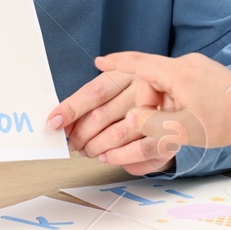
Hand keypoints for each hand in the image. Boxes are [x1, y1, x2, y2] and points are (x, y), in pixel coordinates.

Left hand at [47, 71, 176, 175]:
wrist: (177, 98)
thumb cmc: (135, 95)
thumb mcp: (115, 88)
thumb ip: (90, 101)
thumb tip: (60, 121)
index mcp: (127, 73)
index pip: (93, 92)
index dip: (71, 109)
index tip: (54, 122)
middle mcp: (143, 89)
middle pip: (102, 115)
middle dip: (80, 134)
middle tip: (72, 143)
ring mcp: (158, 111)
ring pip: (117, 134)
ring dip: (95, 147)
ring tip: (86, 150)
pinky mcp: (168, 133)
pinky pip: (138, 151)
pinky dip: (117, 157)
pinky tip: (106, 156)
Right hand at [91, 51, 230, 156]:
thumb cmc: (227, 123)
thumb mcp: (183, 130)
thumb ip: (151, 124)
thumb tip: (131, 118)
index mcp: (179, 73)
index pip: (140, 63)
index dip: (116, 63)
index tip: (98, 62)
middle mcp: (187, 64)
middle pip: (151, 79)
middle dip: (146, 103)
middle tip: (157, 125)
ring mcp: (198, 68)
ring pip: (165, 85)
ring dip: (162, 106)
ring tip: (177, 125)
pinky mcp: (206, 75)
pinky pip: (179, 85)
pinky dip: (173, 102)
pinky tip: (184, 117)